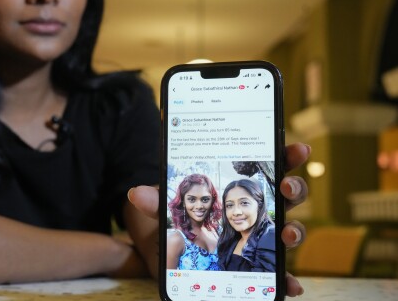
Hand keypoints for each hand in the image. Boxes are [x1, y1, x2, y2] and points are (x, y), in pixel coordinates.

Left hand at [127, 142, 310, 296]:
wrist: (176, 254)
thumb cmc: (179, 222)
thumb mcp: (168, 209)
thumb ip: (157, 201)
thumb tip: (137, 194)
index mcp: (242, 186)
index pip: (269, 166)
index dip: (287, 155)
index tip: (296, 148)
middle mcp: (257, 208)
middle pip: (287, 195)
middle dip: (294, 187)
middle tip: (286, 186)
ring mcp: (260, 234)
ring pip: (289, 229)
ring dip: (295, 229)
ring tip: (287, 231)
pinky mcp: (258, 261)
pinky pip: (278, 270)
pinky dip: (288, 279)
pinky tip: (291, 285)